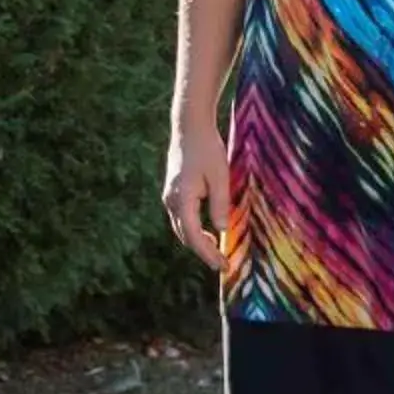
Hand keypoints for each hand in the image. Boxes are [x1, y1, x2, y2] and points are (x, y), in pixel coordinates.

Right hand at [161, 123, 230, 267]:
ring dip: (198, 241)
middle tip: (223, 262)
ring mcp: (169, 196)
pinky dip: (193, 229)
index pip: (194, 237)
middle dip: (203, 252)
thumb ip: (220, 205)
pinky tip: (207, 231)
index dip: (208, 254)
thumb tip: (221, 230)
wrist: (189, 127)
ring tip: (217, 250)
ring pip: (182, 228)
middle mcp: (171, 201)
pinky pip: (181, 218)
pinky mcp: (172, 191)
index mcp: (182, 200)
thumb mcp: (220, 177)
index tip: (223, 265)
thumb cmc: (207, 149)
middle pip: (185, 236)